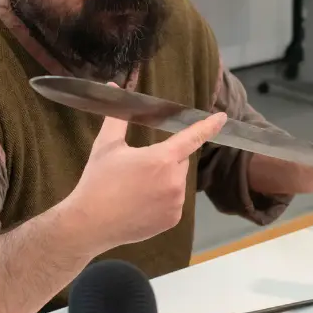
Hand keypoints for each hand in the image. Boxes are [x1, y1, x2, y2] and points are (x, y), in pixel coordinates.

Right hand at [67, 110, 226, 247]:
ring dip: (165, 180)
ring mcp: (176, 203)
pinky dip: (164, 200)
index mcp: (161, 159)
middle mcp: (174, 181)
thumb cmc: (97, 182)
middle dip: (166, 160)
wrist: (90, 224)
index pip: (191, 137)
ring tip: (137, 189)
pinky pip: (175, 202)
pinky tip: (141, 204)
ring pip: (177, 182)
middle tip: (139, 168)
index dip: (208, 126)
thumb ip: (117, 117)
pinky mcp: (173, 220)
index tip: (222, 117)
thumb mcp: (106, 146)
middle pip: (180, 161)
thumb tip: (114, 88)